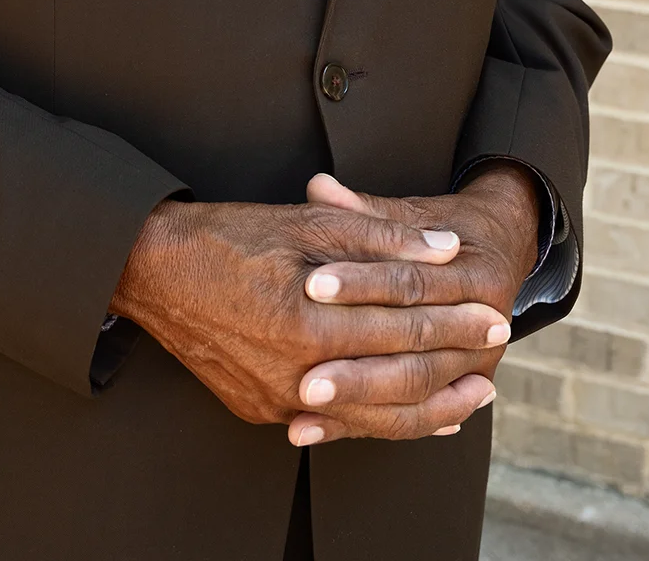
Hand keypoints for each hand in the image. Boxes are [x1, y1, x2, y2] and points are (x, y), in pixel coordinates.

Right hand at [109, 196, 508, 443]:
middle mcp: (294, 372)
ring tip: (472, 397)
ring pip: (371, 417)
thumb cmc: (229, 236)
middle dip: (453, 358)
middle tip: (495, 344)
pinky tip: (412, 417)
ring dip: (428, 408)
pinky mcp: (261, 410)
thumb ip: (380, 238)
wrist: (153, 270)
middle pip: (395, 374)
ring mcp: (276, 400)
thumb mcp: (306, 223)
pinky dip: (379, 421)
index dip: (452, 317)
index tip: (493, 311)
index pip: (401, 323)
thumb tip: (444, 249)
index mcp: (308, 319)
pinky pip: (335, 425)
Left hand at [282, 167, 540, 445]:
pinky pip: (407, 419)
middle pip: (414, 353)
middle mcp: (487, 328)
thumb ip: (366, 211)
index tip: (310, 286)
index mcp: (476, 276)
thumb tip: (318, 186)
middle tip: (306, 377)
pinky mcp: (459, 391)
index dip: (360, 284)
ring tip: (303, 407)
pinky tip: (312, 429)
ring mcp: (478, 367)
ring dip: (356, 406)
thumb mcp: (412, 213)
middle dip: (357, 367)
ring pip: (413, 395)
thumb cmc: (448, 228)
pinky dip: (359, 426)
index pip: (408, 283)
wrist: (503, 249)